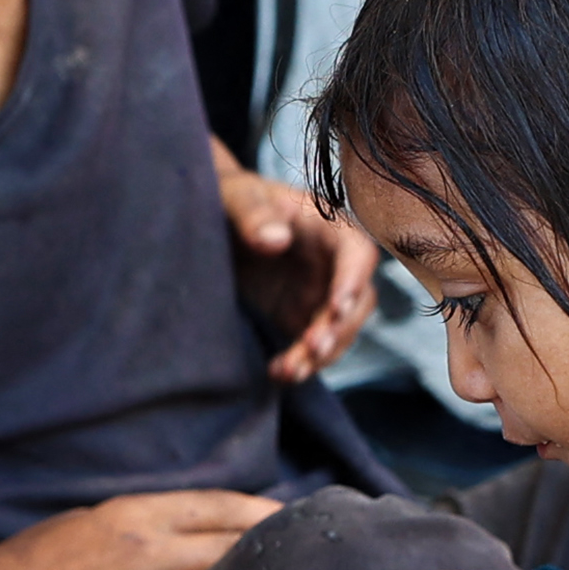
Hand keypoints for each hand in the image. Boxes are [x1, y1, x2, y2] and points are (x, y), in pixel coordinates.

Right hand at [0, 489, 280, 569]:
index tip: (297, 516)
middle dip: (273, 554)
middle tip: (311, 560)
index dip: (264, 511)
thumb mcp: (90, 521)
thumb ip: (145, 524)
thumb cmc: (31, 563)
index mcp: (134, 513)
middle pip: (231, 549)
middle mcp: (145, 552)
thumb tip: (199, 531)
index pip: (220, 507)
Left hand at [213, 147, 381, 382]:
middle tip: (312, 349)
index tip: (337, 307)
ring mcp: (320, 292)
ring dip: (320, 354)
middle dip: (339, 329)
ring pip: (339, 331)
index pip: (357, 251)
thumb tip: (275, 239)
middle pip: (357, 300)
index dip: (353, 280)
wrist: (210, 220)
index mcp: (326, 225)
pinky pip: (312, 346)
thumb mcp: (235, 197)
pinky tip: (278, 373)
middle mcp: (333, 262)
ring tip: (288, 371)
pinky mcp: (301, 316)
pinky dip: (301, 363)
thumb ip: (253, 212)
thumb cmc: (228, 197)